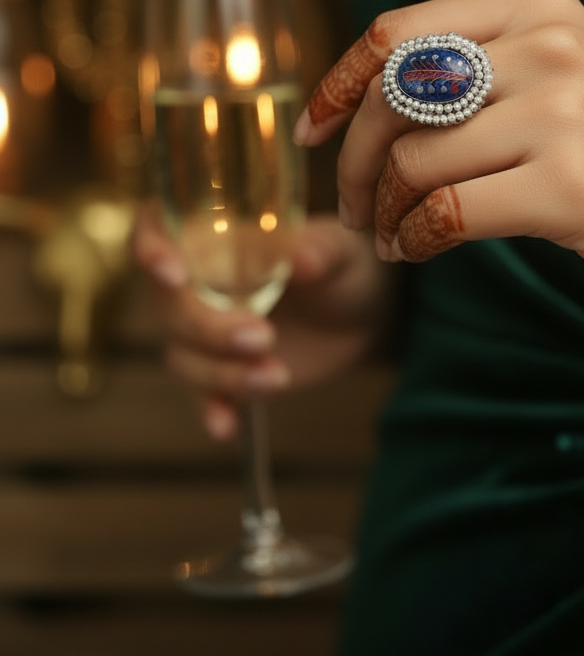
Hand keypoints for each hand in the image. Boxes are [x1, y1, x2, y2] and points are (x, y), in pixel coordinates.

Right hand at [134, 202, 392, 438]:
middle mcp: (199, 281)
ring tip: (278, 377)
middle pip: (167, 305)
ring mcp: (205, 330)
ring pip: (183, 354)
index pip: (157, 227)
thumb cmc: (342, 264)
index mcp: (216, 235)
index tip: (172, 274)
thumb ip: (320, 250)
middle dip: (208, 327)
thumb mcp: (341, 249)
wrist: (359, 314)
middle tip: (263, 338)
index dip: (151, 247)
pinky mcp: (222, 370)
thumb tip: (301, 257)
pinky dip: (211, 410)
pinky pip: (201, 394)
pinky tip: (226, 428)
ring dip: (222, 372)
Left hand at [294, 0, 583, 323]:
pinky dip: (413, 239)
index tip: (310, 131)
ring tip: (389, 235)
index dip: (339, 82)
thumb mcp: (567, 77)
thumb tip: (365, 93)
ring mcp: (564, 111)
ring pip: (413, 158)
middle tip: (351, 206)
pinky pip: (447, 211)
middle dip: (351, 159)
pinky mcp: (571, 185)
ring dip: (381, 209)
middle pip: (394, 94)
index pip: (398, 30)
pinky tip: (416, 251)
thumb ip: (482, 66)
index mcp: (541, 6)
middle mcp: (550, 44)